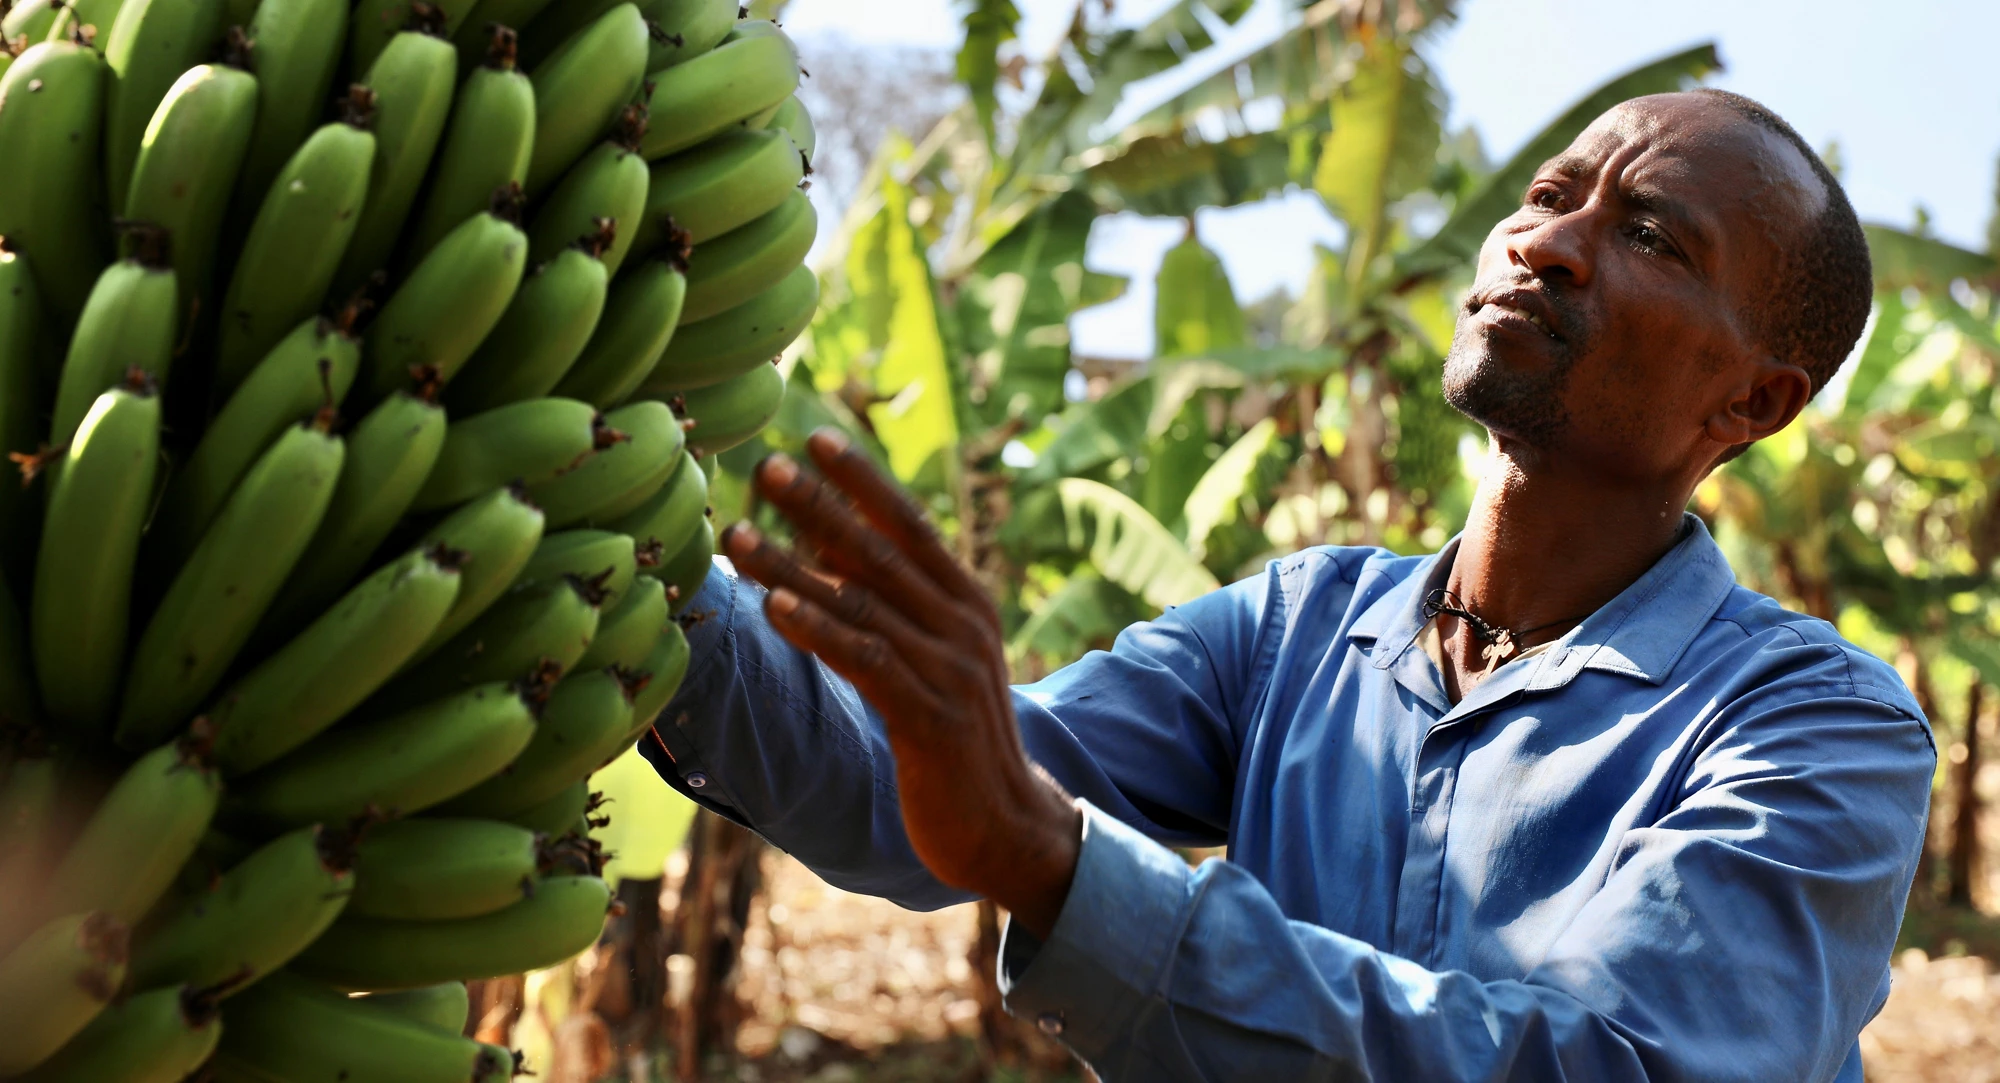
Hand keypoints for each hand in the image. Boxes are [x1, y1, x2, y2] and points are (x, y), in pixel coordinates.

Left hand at [719, 429, 1081, 937]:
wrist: (1006, 825)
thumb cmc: (956, 740)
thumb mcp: (933, 658)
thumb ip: (892, 603)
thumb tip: (827, 540)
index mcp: (966, 602)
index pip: (910, 525)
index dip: (863, 481)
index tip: (815, 439)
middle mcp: (962, 625)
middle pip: (881, 552)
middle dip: (820, 506)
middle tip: (768, 467)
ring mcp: (950, 670)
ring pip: (860, 603)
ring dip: (793, 566)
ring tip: (739, 535)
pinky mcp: (931, 717)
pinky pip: (866, 661)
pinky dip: (819, 629)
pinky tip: (776, 608)